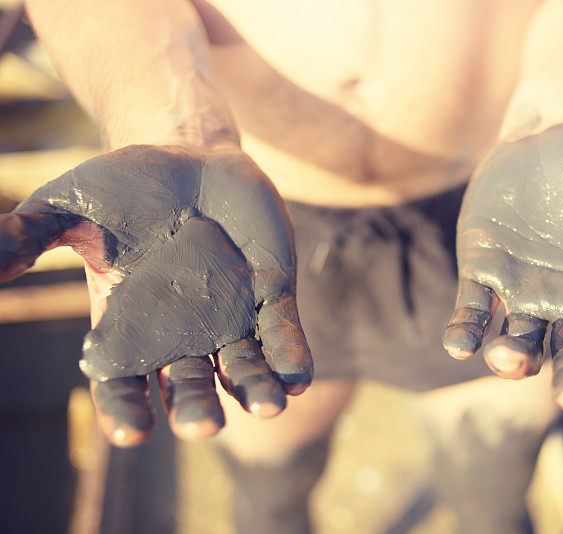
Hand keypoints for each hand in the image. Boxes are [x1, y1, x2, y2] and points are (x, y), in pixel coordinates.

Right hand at [0, 145, 311, 444]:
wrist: (185, 156)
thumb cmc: (121, 187)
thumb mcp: (67, 209)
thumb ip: (27, 237)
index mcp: (129, 327)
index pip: (124, 382)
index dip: (126, 408)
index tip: (132, 431)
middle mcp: (182, 333)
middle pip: (189, 385)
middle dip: (197, 406)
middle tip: (203, 426)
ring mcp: (229, 316)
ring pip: (242, 367)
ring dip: (255, 389)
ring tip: (267, 407)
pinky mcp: (268, 293)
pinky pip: (282, 331)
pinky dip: (290, 354)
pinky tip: (298, 376)